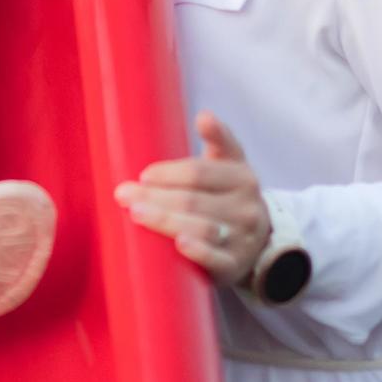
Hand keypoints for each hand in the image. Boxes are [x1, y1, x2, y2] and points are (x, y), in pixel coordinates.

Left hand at [117, 114, 269, 285]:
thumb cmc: (229, 196)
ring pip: (202, 228)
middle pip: (194, 201)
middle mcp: (246, 208)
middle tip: (123, 194)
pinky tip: (179, 244)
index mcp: (242, 177)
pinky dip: (199, 251)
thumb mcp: (229, 165)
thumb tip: (204, 115)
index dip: (168, 173)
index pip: (200, 173)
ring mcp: (242, 238)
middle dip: (155, 197)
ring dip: (166, 221)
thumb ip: (218, 139)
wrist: (257, 241)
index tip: (143, 176)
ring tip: (137, 214)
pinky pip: (218, 259)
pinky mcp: (235, 266)